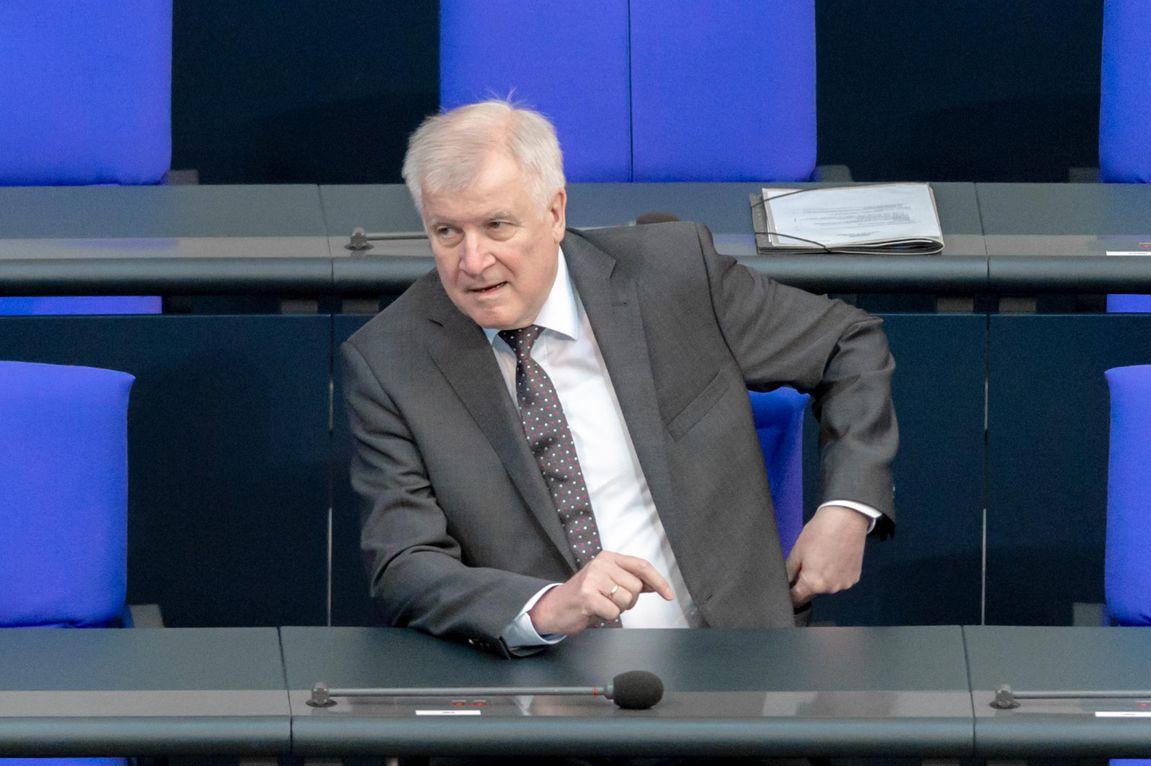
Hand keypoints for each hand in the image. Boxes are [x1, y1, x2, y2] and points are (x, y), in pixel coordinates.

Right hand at [529, 551, 674, 635]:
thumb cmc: (583, 596)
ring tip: (602, 605)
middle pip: (637, 586)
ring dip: (618, 609)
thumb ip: (630, 581)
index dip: (658, 581)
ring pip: (627, 600)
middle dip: (630, 600)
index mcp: (608, 558)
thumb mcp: (607, 582)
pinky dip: (607, 616)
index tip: (668, 595)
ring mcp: (593, 578)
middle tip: (611, 601)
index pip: (641, 566)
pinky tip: (594, 611)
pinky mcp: (587, 595)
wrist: (554, 608)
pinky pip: (613, 612)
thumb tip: (655, 585)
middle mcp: (601, 564)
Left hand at [785, 505, 869, 606]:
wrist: (845, 519)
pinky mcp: (854, 577)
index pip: (797, 599)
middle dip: (807, 581)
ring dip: (822, 577)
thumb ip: (788, 572)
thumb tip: (786, 582)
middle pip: (812, 592)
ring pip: (826, 586)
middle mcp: (831, 588)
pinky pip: (839, 580)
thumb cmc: (821, 532)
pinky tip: (833, 557)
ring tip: (822, 556)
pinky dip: (834, 573)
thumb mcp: (797, 551)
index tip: (789, 587)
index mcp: (814, 583)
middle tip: (808, 560)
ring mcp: (844, 583)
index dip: (790, 593)